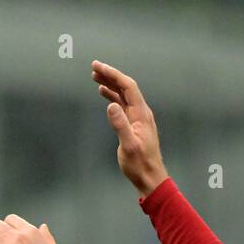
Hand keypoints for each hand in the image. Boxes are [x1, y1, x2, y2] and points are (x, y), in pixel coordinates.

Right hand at [91, 60, 168, 197]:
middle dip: (110, 75)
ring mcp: (138, 118)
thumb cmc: (139, 164)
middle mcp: (141, 112)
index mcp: (141, 113)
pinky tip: (104, 94)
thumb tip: (111, 105)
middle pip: (126, 87)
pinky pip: (123, 105)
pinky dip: (113, 96)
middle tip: (93, 67)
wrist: (150, 177)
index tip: (98, 67)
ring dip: (110, 85)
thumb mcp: (128, 146)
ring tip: (95, 77)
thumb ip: (120, 125)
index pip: (128, 87)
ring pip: (123, 95)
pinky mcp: (134, 124)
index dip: (113, 74)